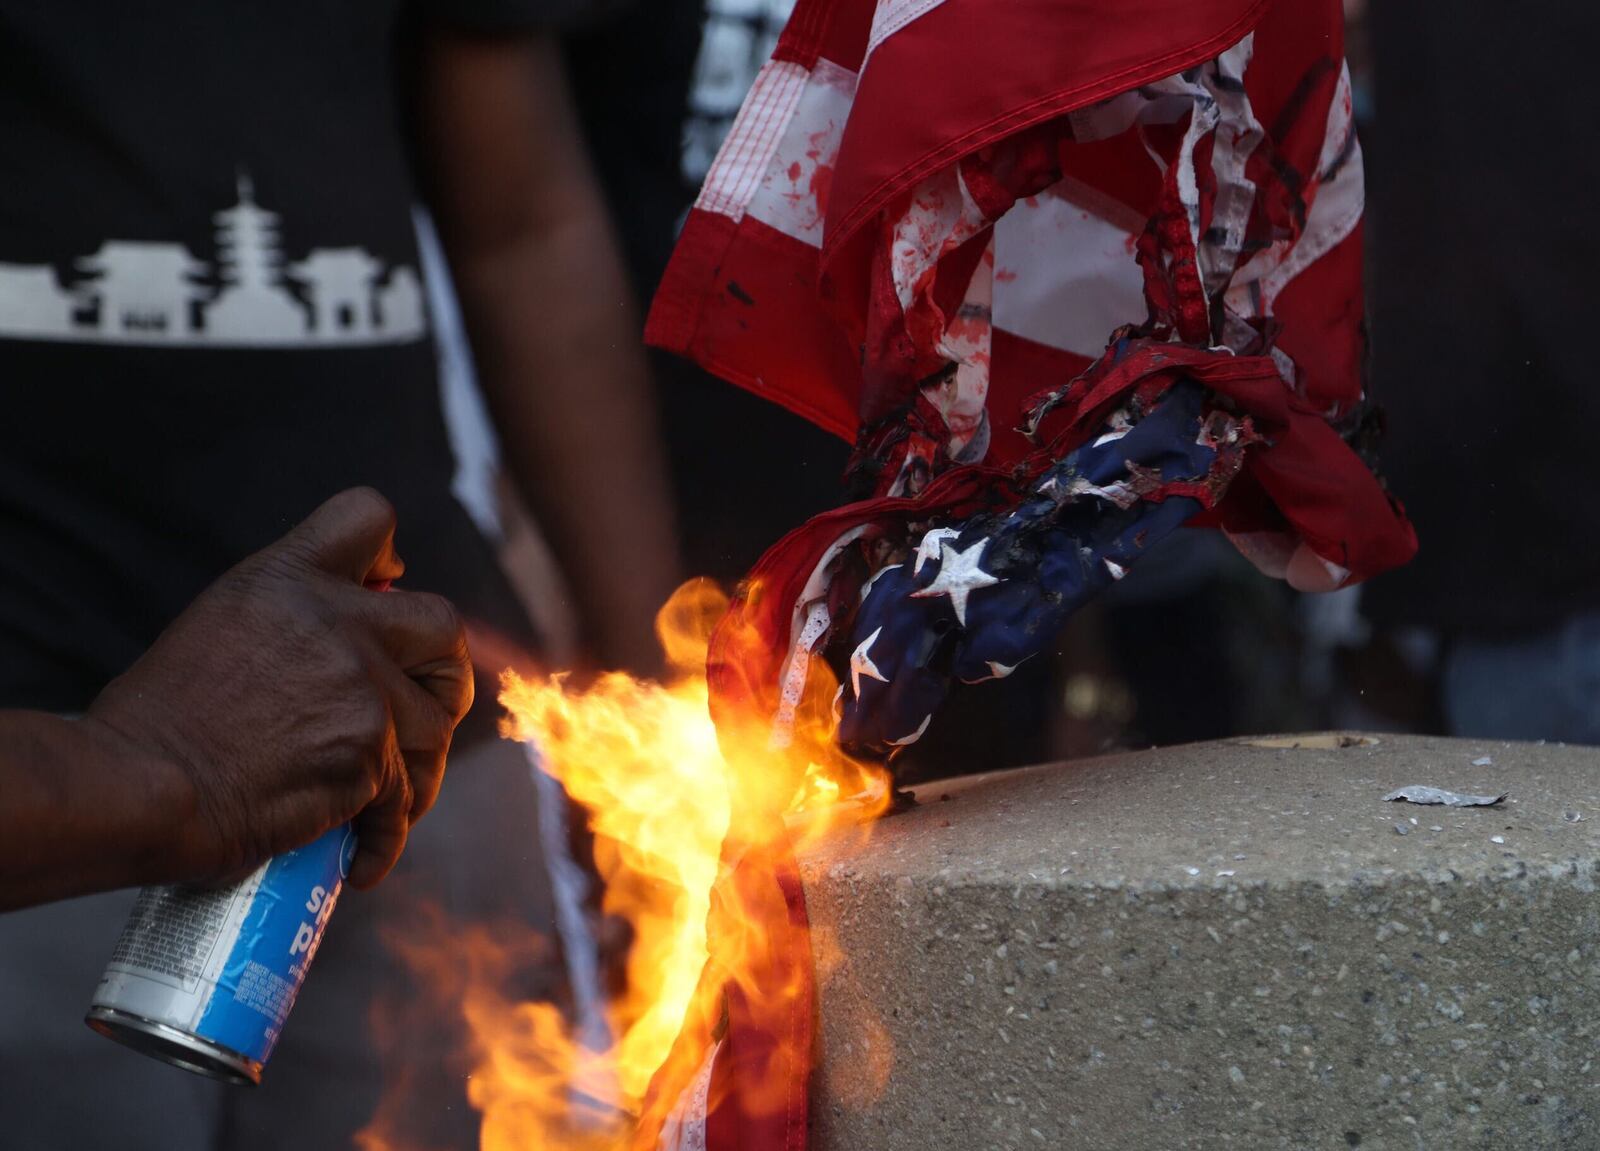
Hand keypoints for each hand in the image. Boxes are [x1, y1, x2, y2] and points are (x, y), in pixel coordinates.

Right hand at [84, 488, 473, 889]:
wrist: (139, 785)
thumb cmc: (159, 723)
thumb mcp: (222, 627)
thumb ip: (292, 623)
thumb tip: (342, 646)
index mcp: (287, 579)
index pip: (366, 517)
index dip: (388, 557)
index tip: (386, 591)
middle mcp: (336, 621)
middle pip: (443, 626)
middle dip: (445, 674)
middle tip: (423, 712)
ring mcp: (360, 686)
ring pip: (437, 725)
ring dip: (419, 769)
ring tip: (386, 803)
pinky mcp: (368, 753)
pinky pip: (404, 798)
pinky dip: (386, 836)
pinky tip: (362, 858)